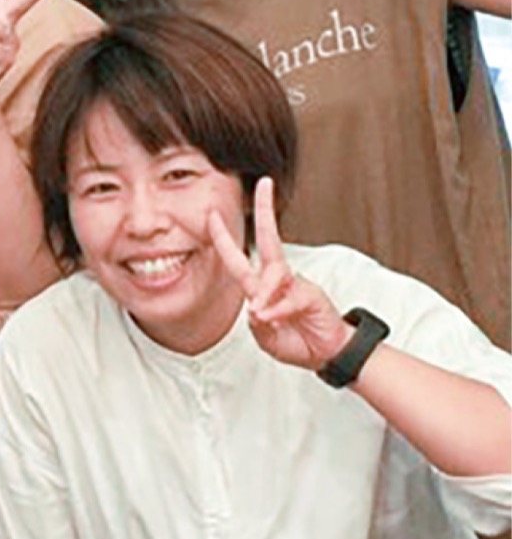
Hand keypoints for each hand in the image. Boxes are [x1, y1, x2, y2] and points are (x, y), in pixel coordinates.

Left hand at [208, 178, 352, 371]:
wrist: (326, 354)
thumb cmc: (296, 341)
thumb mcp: (266, 338)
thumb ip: (259, 323)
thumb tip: (256, 308)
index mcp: (261, 286)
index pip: (238, 258)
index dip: (223, 239)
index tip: (212, 215)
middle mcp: (277, 279)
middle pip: (268, 239)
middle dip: (265, 210)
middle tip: (265, 184)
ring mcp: (295, 284)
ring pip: (273, 274)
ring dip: (264, 294)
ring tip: (262, 314)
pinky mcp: (311, 294)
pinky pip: (290, 297)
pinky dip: (279, 309)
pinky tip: (274, 317)